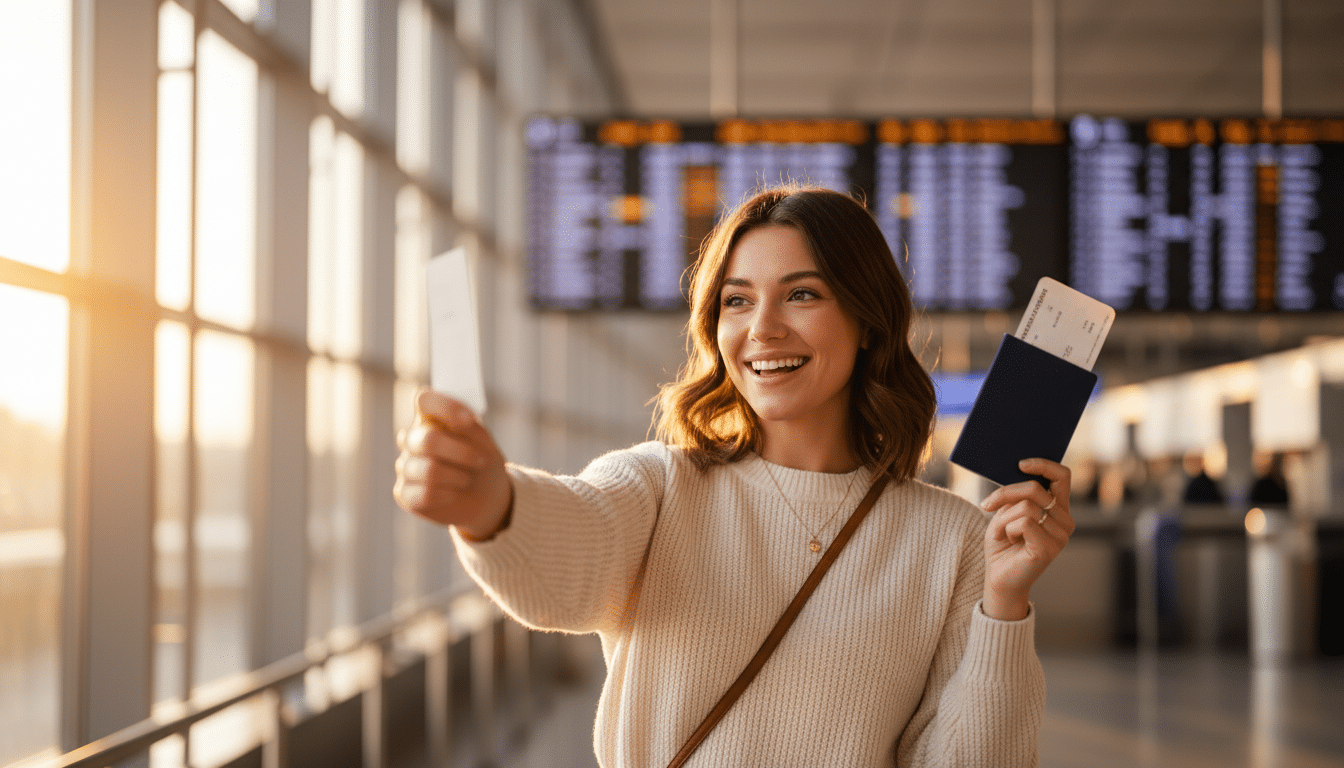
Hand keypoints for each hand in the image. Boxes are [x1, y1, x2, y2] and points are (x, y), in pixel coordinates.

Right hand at [394, 388, 512, 539]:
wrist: (486, 498)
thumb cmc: (480, 462)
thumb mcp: (483, 440)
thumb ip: (469, 425)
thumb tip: (461, 417)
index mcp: (430, 419)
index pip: (424, 400)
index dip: (446, 408)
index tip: (468, 421)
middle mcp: (412, 439)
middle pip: (428, 439)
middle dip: (461, 453)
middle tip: (480, 461)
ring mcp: (405, 466)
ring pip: (429, 470)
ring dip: (458, 477)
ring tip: (467, 479)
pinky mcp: (403, 493)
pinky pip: (424, 494)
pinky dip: (447, 495)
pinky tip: (453, 494)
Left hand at [977, 458, 1073, 620]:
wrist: (999, 579)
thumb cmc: (1002, 545)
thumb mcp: (1006, 513)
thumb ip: (1017, 496)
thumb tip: (1017, 471)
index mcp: (1058, 509)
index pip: (1062, 477)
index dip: (1043, 465)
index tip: (1020, 463)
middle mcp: (1065, 521)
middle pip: (1035, 489)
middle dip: (1005, 494)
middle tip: (987, 505)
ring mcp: (1060, 536)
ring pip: (1026, 506)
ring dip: (1003, 518)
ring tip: (1000, 533)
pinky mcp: (1048, 549)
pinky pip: (1023, 522)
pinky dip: (1005, 529)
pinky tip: (1005, 541)